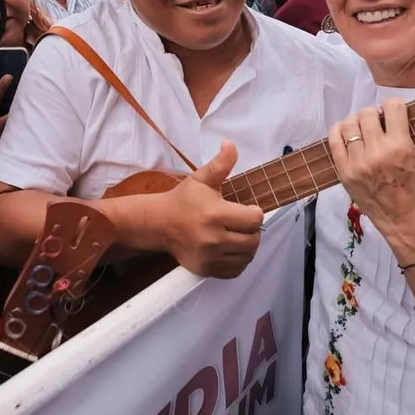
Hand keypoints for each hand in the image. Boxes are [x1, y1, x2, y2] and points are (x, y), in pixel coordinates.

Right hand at [152, 141, 264, 278]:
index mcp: (214, 214)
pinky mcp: (207, 269)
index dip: (254, 212)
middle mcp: (214, 238)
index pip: (254, 219)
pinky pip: (236, 270)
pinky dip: (238, 260)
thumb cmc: (183, 200)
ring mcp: (210, 257)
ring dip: (247, 245)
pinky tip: (231, 248)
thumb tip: (231, 144)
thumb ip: (220, 164)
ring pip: (247, 256)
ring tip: (238, 235)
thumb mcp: (200, 179)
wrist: (159, 224)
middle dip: (253, 230)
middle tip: (243, 223)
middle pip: (253, 240)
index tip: (247, 208)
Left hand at [328, 99, 414, 261]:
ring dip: (357, 122)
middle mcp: (377, 152)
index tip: (395, 114)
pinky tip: (345, 131)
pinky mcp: (344, 172)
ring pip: (348, 124)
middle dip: (375, 114)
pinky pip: (333, 141)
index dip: (394, 107)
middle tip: (378, 124)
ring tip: (363, 129)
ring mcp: (357, 162)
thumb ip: (410, 133)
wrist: (403, 219)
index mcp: (400, 146)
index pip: (392, 107)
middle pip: (367, 113)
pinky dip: (338, 131)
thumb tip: (398, 114)